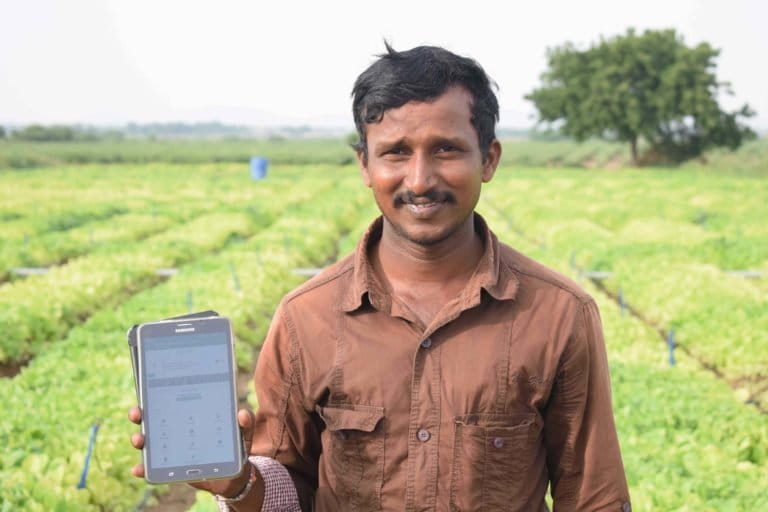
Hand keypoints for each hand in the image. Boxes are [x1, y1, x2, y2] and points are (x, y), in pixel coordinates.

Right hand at [128, 406, 257, 497]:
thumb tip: (242, 414)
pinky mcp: (171, 468)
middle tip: (137, 413)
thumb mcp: (242, 435)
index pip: (171, 402)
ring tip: (139, 439)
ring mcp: (171, 449)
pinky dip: (143, 469)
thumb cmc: (234, 448)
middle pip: (152, 420)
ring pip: (148, 443)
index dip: (157, 395)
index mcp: (191, 416)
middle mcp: (176, 430)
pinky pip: (152, 469)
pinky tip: (138, 469)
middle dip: (140, 415)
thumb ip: (246, 424)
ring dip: (139, 440)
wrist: (231, 477)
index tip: (148, 390)